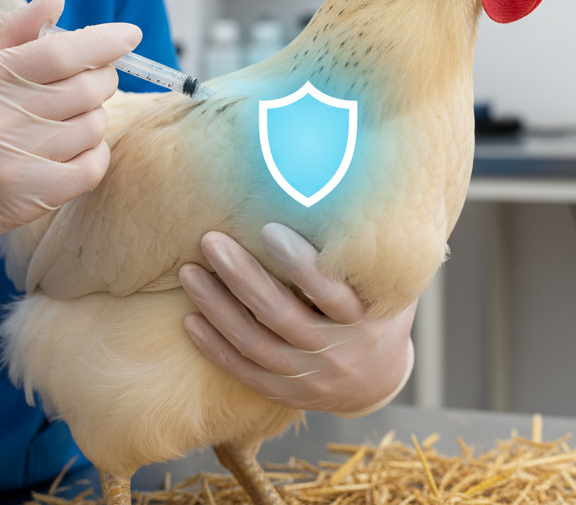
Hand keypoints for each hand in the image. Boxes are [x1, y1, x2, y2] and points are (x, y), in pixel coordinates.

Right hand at [0, 0, 139, 307]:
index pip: (61, 51)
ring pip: (92, 127)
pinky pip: (91, 169)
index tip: (130, 34)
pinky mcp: (27, 197)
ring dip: (93, 118)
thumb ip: (11, 30)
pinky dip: (95, 155)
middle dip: (101, 79)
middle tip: (91, 80)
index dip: (104, 41)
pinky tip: (75, 149)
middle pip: (86, 88)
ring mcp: (13, 160)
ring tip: (70, 117)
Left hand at [179, 224, 415, 416]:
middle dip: (242, 277)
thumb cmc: (377, 310)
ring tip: (189, 272)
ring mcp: (310, 377)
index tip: (268, 229)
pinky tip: (189, 320)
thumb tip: (353, 182)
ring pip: (255, 344)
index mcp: (364, 319)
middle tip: (210, 240)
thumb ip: (367, 245)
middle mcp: (336, 351)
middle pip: (280, 315)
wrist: (378, 380)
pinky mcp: (286, 393)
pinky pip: (244, 372)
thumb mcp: (387, 280)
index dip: (299, 263)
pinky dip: (215, 348)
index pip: (329, 292)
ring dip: (217, 308)